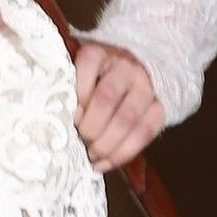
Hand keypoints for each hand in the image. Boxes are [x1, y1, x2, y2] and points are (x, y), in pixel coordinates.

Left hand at [72, 37, 165, 172]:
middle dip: (91, 126)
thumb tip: (57, 119)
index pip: (89, 64)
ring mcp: (145, 87)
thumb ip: (70, 89)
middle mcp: (126, 66)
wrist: (136, 73)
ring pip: (128, 118)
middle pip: (108, 96)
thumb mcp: (79, 74)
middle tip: (80, 141)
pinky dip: (124, 153)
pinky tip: (106, 163)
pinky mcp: (160, 107)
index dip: (78, 94)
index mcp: (101, 53)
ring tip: (91, 155)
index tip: (70, 117)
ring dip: (107, 144)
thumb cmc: (95, 80)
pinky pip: (146, 132)